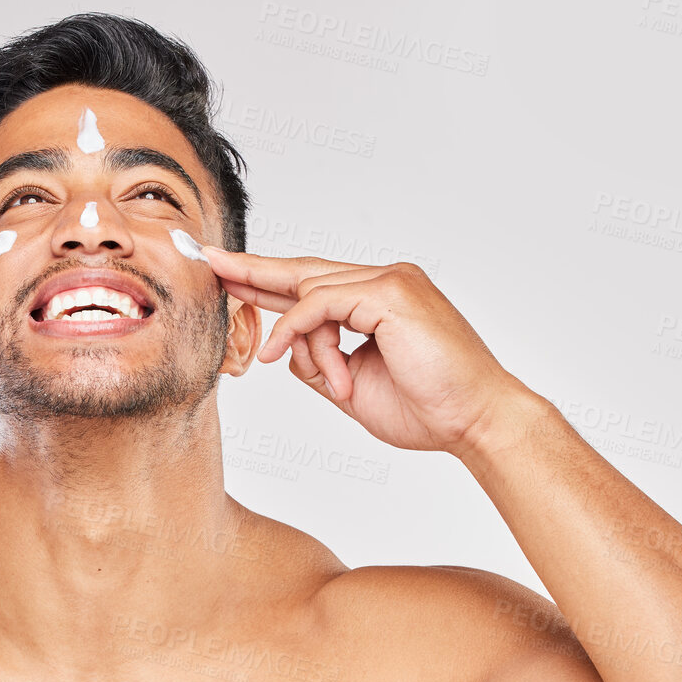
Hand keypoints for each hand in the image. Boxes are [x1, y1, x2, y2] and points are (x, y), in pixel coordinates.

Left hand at [202, 246, 531, 455]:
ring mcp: (390, 281)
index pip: (311, 284)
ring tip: (312, 376)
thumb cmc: (428, 408)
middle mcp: (385, 280)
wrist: (475, 422)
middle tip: (206, 259)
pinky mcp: (391, 293)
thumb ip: (319, 362)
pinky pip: (321, 304)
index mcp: (379, 299)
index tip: (226, 276)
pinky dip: (297, 331)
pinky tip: (281, 355)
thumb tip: (285, 352)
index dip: (266, 281)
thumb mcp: (352, 387)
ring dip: (299, 342)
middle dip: (251, 269)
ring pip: (311, 295)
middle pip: (302, 271)